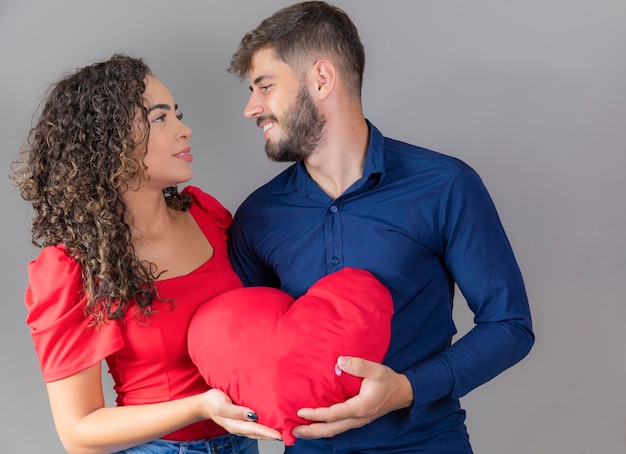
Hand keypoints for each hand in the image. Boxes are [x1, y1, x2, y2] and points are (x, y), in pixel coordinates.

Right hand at [201, 389, 281, 439]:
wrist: (205, 403)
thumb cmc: (213, 402)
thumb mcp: (222, 406)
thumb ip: (236, 412)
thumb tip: (253, 416)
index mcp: (235, 426)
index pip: (255, 430)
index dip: (268, 433)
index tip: (280, 434)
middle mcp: (241, 427)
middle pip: (260, 433)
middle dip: (274, 434)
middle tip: (289, 433)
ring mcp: (243, 424)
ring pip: (260, 430)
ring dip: (272, 430)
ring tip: (286, 429)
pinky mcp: (244, 419)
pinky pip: (257, 424)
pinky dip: (267, 424)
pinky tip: (274, 421)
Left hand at [292, 356, 412, 438]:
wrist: (402, 393)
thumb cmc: (388, 381)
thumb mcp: (376, 370)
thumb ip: (358, 365)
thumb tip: (340, 361)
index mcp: (360, 407)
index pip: (334, 414)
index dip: (316, 414)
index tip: (301, 411)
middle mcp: (357, 418)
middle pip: (331, 429)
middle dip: (312, 431)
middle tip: (294, 430)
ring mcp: (357, 421)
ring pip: (334, 431)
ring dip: (316, 432)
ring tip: (300, 430)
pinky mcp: (356, 419)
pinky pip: (338, 427)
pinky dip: (325, 428)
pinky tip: (316, 424)